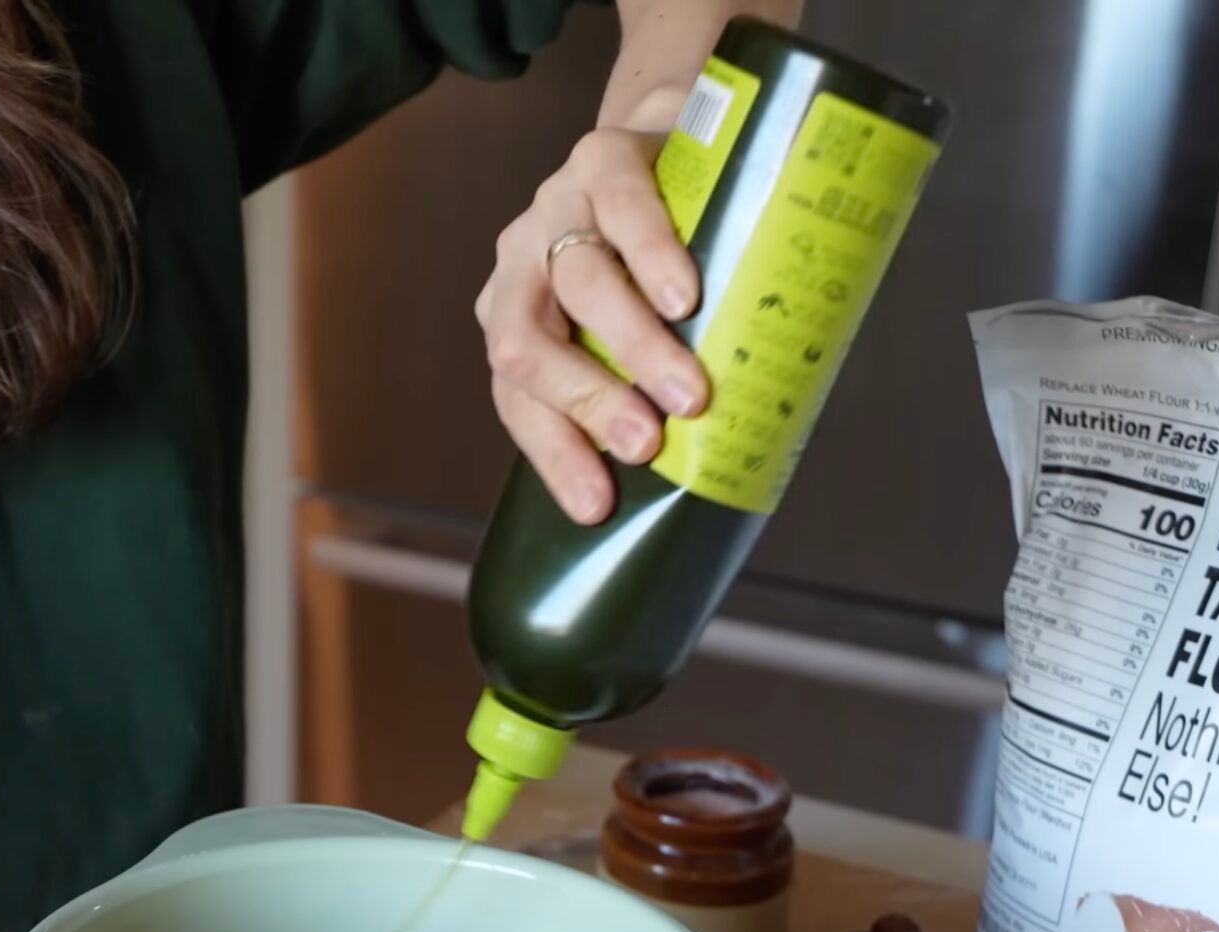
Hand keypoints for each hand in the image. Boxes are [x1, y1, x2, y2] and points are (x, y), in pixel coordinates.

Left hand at [477, 91, 706, 524]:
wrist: (676, 138)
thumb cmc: (661, 255)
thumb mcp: (641, 325)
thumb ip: (645, 383)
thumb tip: (701, 480)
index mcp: (519, 321)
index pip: (517, 400)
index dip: (553, 454)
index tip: (599, 506)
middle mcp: (521, 268)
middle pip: (527, 344)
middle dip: (586, 401)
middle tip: (649, 441)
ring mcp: (555, 209)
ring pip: (580, 282)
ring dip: (633, 345)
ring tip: (688, 389)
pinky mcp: (602, 157)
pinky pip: (620, 207)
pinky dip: (651, 256)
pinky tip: (683, 296)